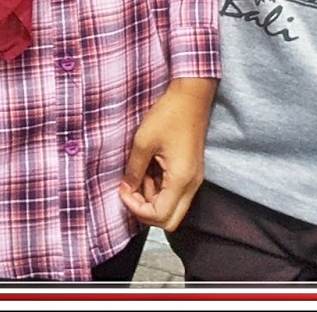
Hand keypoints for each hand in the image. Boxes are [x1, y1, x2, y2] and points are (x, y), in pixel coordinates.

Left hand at [118, 77, 215, 230]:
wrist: (191, 96)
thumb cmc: (169, 115)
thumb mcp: (144, 142)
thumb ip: (134, 170)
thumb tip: (127, 188)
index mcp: (181, 180)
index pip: (160, 216)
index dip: (137, 209)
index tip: (123, 189)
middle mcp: (191, 185)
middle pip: (169, 220)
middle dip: (146, 212)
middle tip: (130, 191)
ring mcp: (193, 179)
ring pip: (172, 207)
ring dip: (151, 198)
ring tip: (137, 174)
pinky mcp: (191, 171)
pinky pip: (174, 192)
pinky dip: (159, 188)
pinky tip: (148, 169)